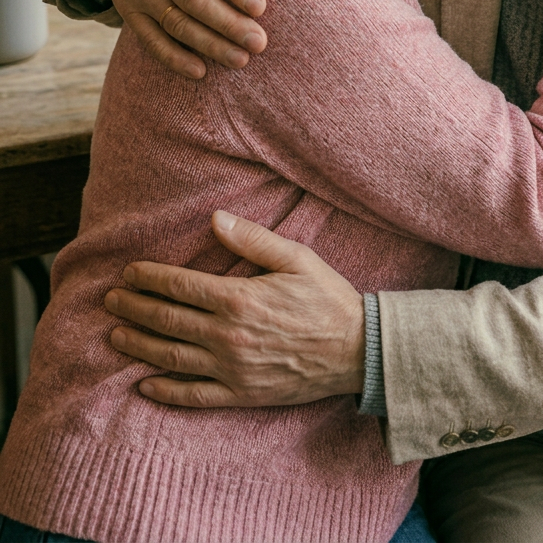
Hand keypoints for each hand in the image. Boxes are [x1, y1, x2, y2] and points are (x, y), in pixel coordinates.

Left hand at [104, 211, 365, 406]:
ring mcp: (232, 369)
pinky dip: (166, 391)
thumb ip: (253, 239)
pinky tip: (145, 385)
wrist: (358, 350)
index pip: (181, 286)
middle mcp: (229, 336)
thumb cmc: (327, 298)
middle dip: (135, 309)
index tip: (129, 272)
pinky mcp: (241, 394)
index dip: (151, 278)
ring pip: (172, 358)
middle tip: (111, 301)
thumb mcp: (296, 257)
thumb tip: (215, 219)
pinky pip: (194, 396)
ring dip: (139, 346)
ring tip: (115, 336)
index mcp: (240, 299)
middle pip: (168, 321)